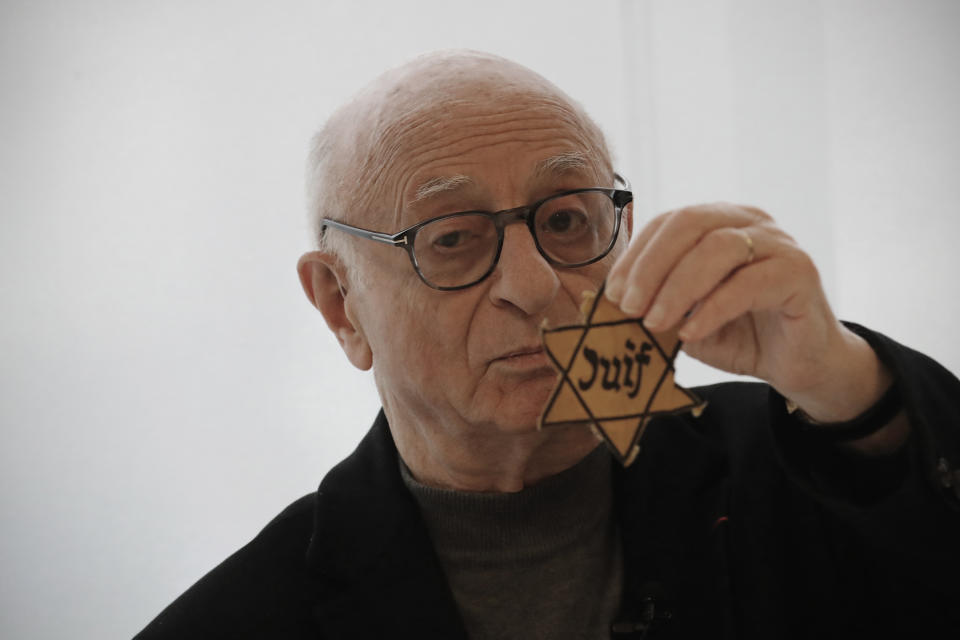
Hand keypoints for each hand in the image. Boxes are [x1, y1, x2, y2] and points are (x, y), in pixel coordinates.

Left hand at [605, 203, 891, 424]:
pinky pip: (750, 282)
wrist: (799, 365)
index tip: (612, 294)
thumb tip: (610, 304)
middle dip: (651, 266)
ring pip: (719, 248)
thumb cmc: (739, 335)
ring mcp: (778, 243)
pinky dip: (713, 308)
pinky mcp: (800, 272)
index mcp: (718, 222)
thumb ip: (656, 304)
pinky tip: (691, 332)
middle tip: (629, 307)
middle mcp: (749, 221)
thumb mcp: (685, 318)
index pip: (668, 223)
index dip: (635, 256)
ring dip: (678, 287)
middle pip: (690, 223)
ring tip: (655, 323)